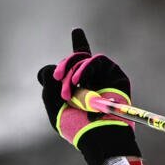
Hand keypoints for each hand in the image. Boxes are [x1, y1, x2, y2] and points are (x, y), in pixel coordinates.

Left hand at [37, 28, 139, 164]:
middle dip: (63, 67)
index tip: (77, 31)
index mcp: (77, 87)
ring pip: (83, 58)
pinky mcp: (115, 75)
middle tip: (58, 79)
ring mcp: (104, 76)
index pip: (74, 66)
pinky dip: (85, 68)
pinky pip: (97, 60)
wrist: (96, 133)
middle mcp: (91, 80)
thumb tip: (52, 68)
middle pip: (74, 59)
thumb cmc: (74, 124)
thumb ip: (48, 83)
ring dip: (72, 72)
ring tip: (70, 89)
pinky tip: (79, 81)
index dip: (77, 47)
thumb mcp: (53, 104)